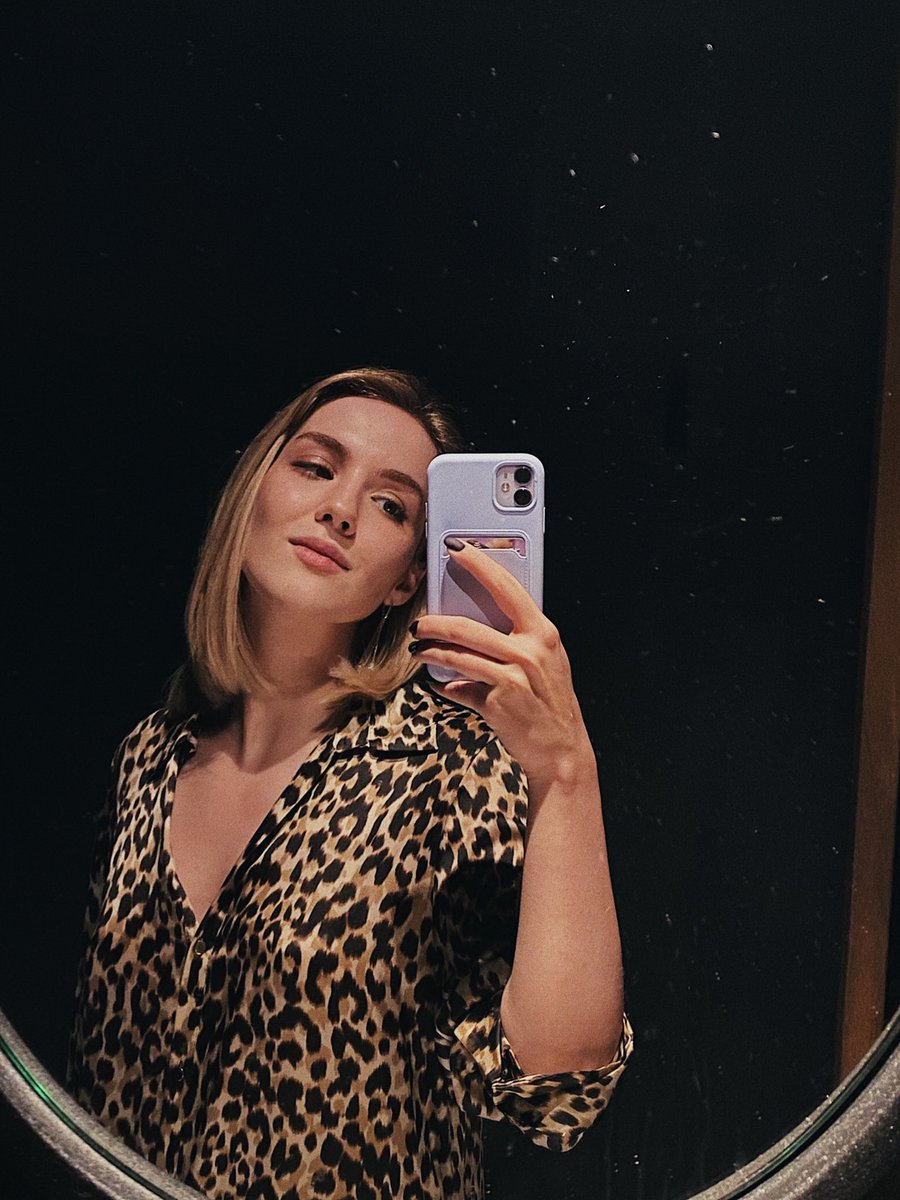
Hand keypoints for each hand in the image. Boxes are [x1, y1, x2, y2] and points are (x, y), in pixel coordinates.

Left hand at [408, 539, 594, 791]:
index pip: (507, 588)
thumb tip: (479, 627)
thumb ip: (519, 642)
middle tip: (419, 622)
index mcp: (543, 633)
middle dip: (435, 622)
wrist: (561, 749)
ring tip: (418, 648)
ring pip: (457, 654)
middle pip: (468, 626)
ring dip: (431, 651)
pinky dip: (446, 684)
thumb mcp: (545, 663)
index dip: (480, 565)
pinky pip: (460, 687)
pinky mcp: (498, 700)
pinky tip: (438, 683)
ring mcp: (513, 675)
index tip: (457, 549)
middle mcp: (530, 650)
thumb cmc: (550, 703)